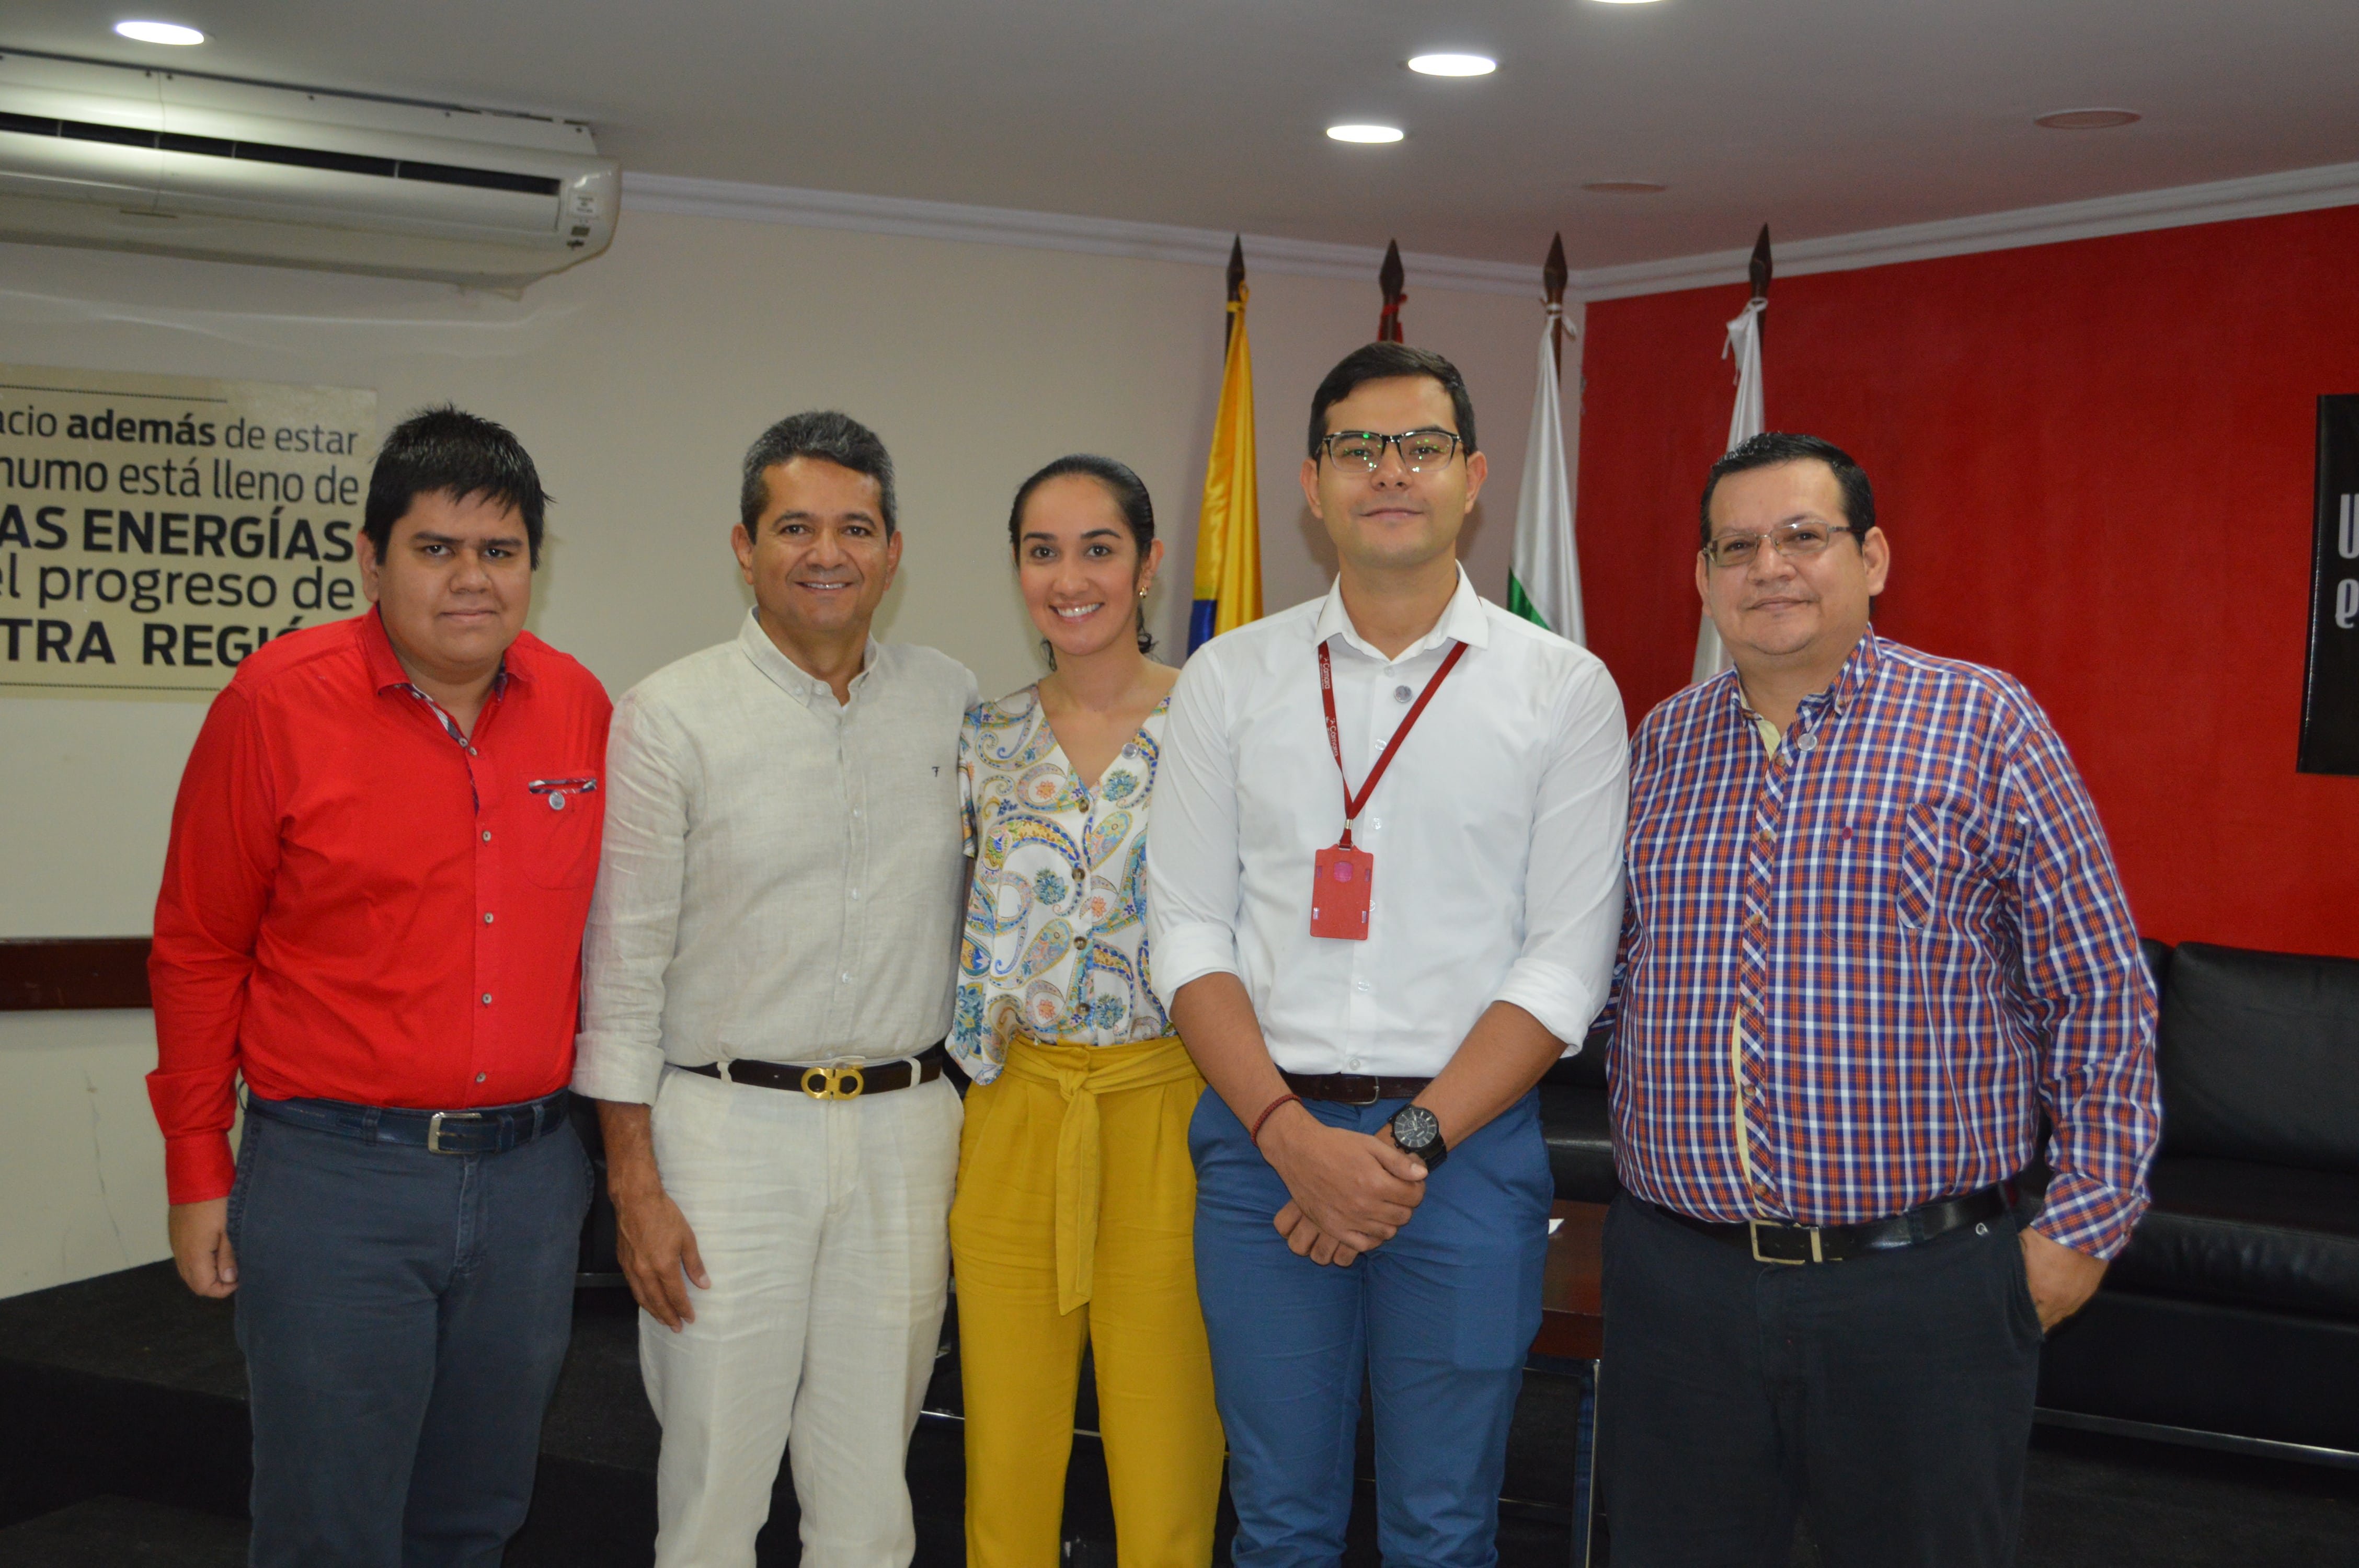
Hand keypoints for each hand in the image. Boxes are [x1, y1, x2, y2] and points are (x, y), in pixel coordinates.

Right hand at [168, 1199, 237, 1297]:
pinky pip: (185, 1257)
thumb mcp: (230, 1229)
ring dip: (206, 1272)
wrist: (195, 1176)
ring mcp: (176, 1243)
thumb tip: (229, 1279)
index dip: (223, 1289)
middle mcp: (181, 1253)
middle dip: (215, 1283)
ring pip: (188, 1271)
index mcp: (194, 1255)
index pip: (204, 1288)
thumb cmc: (217, 1200)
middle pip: (194, 1283)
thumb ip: (229, 1256)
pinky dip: (198, 1261)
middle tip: (235, 1271)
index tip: (239, 1278)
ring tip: (227, 1259)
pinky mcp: (176, 1234)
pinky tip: (214, 1248)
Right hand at [613, 1183, 708, 1329]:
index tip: (691, 1319)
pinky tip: (647, 1300)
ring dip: (653, 1311)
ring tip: (662, 1320)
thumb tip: (704, 1284)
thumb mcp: (687, 1238)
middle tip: (677, 1328)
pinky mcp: (623, 1262)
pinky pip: (633, 1287)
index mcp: (663, 1267)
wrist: (636, 1200)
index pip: (675, 1296)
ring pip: (642, 1297)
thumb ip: (694, 1264)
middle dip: (668, 1317)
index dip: (683, 1309)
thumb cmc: (664, 1215)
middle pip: (657, 1302)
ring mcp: (631, 1268)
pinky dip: (641, 1298)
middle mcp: (645, 1272)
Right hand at [1259, 1104, 1426, 1257]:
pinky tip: (1369, 1222)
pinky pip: (1363, 1245)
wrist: (1298, 1151)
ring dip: (1391, 1220)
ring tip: (1383, 1205)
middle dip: (1406, 1203)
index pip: (1415, 1196)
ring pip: (1387, 1232)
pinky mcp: (1333, 1228)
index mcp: (1376, 1183)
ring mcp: (1348, 1220)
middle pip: (1403, 1216)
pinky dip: (1372, 1237)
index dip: (1418, 1187)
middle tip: (1397, 1192)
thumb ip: (1398, 1162)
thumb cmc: (1335, 1144)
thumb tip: (1422, 1174)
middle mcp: (1364, 1206)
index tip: (1411, 1181)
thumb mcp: (1370, 1144)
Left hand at [2020, 1227, 2106, 1330]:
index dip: (2021, 1316)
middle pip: (2045, 1320)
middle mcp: (2058, 1301)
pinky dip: (2065, 1310)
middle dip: (2035, 1322)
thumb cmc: (2048, 1236)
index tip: (2014, 1319)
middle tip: (2027, 1325)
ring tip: (2042, 1323)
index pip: (2028, 1313)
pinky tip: (2059, 1311)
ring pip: (2061, 1316)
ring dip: (2051, 1318)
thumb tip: (2009, 1269)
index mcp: (2039, 1291)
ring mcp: (2075, 1298)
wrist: (2083, 1230)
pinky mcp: (2089, 1292)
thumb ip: (2017, 1263)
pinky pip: (2074, 1308)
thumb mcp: (2022, 1246)